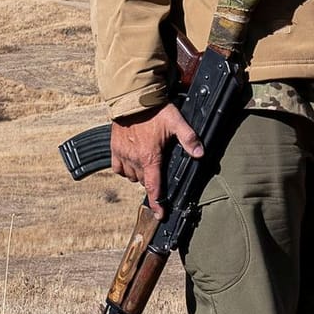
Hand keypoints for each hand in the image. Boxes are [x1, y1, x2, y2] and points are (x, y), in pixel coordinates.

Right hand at [109, 105, 203, 219]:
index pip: (153, 187)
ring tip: (148, 165)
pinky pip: (117, 168)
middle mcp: (134, 159)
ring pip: (131, 176)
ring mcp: (122, 154)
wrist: (132, 98)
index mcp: (150, 157)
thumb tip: (200, 154)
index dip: (157, 203)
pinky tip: (133, 163)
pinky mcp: (114, 148)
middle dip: (153, 181)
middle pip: (144, 181)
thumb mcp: (176, 122)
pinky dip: (125, 169)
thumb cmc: (155, 110)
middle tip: (160, 172)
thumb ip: (189, 139)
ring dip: (140, 175)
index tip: (159, 215)